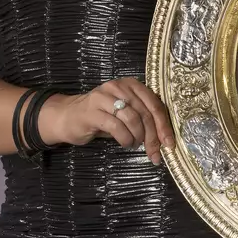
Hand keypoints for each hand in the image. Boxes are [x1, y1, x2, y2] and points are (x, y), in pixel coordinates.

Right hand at [43, 77, 175, 164]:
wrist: (68, 116)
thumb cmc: (101, 116)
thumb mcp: (125, 112)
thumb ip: (143, 118)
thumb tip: (164, 138)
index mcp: (131, 84)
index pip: (154, 103)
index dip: (164, 125)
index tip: (169, 143)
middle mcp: (119, 86)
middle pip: (145, 112)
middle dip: (153, 136)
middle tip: (154, 153)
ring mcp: (105, 97)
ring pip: (133, 119)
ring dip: (138, 137)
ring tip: (134, 144)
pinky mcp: (92, 111)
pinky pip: (117, 127)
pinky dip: (125, 139)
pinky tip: (125, 143)